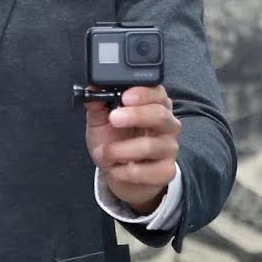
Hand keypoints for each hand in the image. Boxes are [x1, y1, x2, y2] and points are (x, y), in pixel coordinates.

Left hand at [86, 85, 180, 212]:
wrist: (117, 171)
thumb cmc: (113, 141)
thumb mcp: (100, 120)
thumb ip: (97, 104)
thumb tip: (92, 90)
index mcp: (153, 104)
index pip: (156, 92)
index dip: (142, 93)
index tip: (124, 96)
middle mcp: (166, 124)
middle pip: (159, 115)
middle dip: (135, 116)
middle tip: (114, 119)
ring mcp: (169, 148)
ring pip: (150, 146)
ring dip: (121, 150)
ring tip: (104, 152)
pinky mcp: (166, 171)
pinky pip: (148, 171)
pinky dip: (126, 171)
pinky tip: (115, 168)